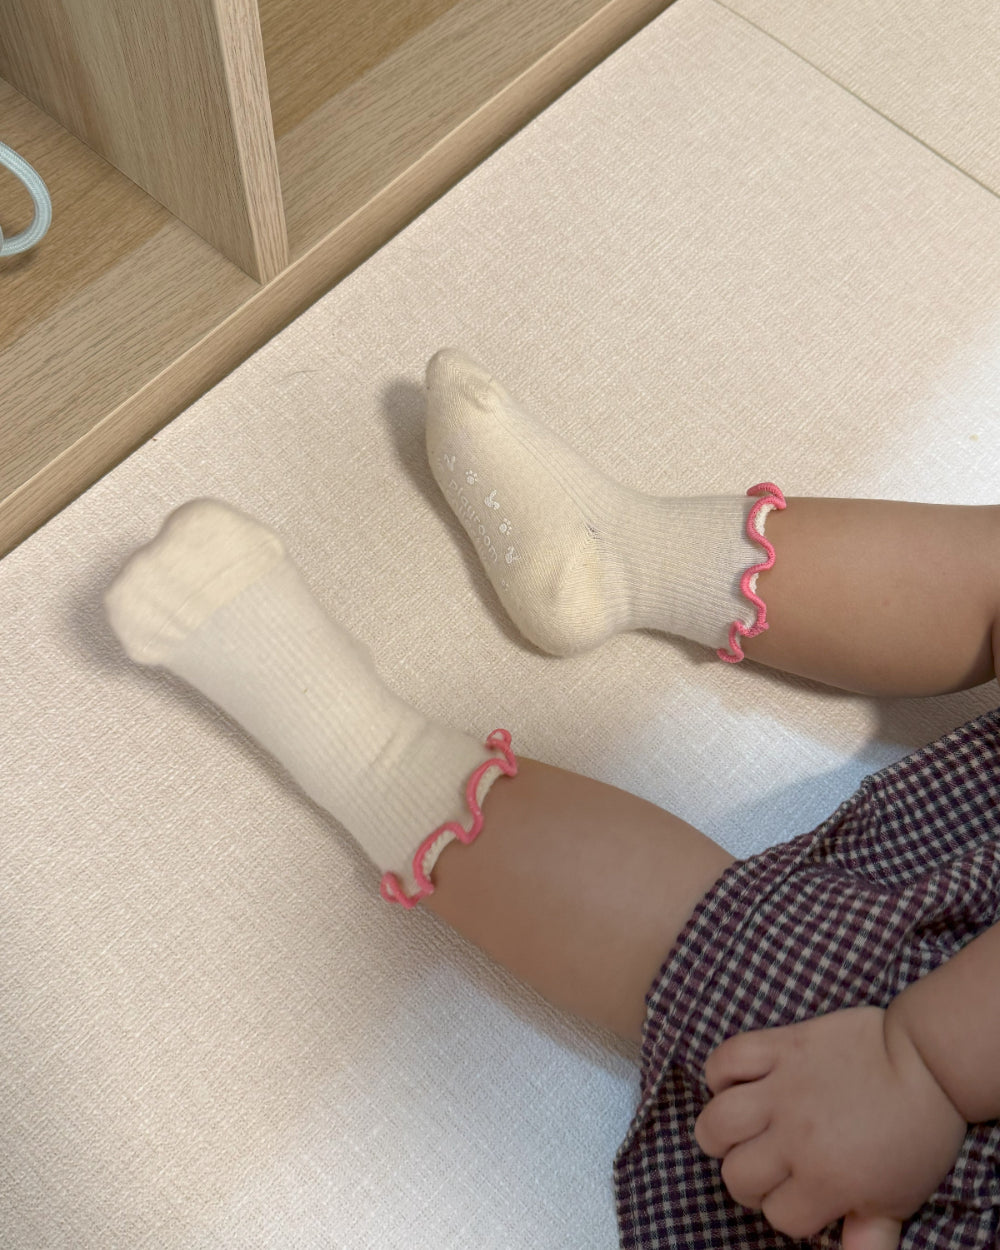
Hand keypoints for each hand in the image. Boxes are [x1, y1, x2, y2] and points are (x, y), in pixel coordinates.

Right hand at [693, 1006, 966, 1244]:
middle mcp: (795, 1136)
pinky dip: (720, 1073)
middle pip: (737, 1175)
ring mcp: (783, 1087)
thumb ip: (869, 1236)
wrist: (928, 1060)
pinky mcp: (781, 1045)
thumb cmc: (918, 1132)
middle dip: (749, 1182)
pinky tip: (737, 1085)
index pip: (778, 1216)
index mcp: (827, 1179)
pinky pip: (727, 1058)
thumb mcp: (900, 1197)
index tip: (805, 1197)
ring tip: (740, 1131)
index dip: (790, 1213)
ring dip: (720, 1133)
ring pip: (717, 1121)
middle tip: (769, 1168)